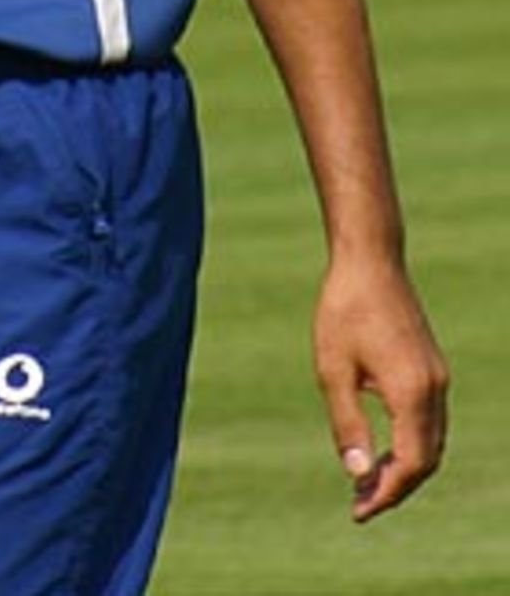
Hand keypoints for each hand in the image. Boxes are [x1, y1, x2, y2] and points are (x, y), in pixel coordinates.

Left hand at [314, 254, 448, 521]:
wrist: (370, 261)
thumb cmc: (344, 310)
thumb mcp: (333, 369)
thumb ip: (347, 423)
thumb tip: (357, 474)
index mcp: (412, 392)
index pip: (412, 463)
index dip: (388, 492)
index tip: (359, 510)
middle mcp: (434, 388)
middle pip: (428, 459)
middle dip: (397, 486)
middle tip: (360, 502)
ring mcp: (438, 377)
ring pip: (433, 441)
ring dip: (406, 466)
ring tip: (368, 481)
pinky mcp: (432, 367)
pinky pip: (430, 420)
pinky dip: (411, 443)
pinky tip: (382, 446)